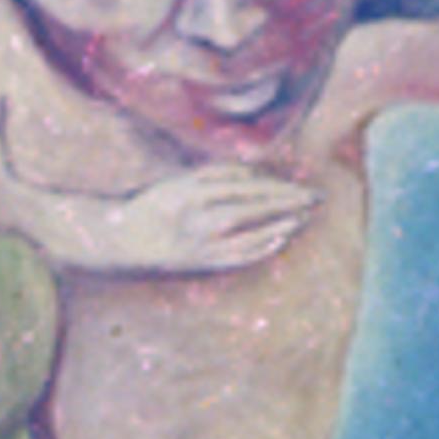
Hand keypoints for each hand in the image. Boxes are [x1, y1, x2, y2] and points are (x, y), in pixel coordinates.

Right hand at [103, 166, 322, 274]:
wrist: (122, 241)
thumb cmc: (156, 203)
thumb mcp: (181, 179)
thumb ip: (218, 173)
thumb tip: (257, 175)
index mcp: (192, 192)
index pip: (248, 188)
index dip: (280, 188)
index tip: (303, 186)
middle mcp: (198, 220)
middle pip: (254, 209)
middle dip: (288, 204)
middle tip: (316, 199)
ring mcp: (201, 245)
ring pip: (251, 235)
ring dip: (282, 225)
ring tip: (305, 216)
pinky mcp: (202, 265)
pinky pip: (240, 257)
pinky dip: (263, 248)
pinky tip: (281, 237)